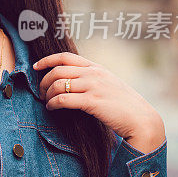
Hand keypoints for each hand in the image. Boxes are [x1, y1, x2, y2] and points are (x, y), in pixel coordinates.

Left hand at [34, 52, 163, 141]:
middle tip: (41, 92)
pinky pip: (63, 100)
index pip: (66, 57)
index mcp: (96, 68)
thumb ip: (92, 78)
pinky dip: (53, 104)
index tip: (36, 66)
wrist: (142, 119)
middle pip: (57, 71)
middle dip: (44, 81)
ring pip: (58, 85)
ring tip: (47, 102)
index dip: (47, 60)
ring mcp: (93, 86)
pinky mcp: (92, 101)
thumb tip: (72, 81)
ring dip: (47, 94)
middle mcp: (93, 74)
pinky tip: (52, 108)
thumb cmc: (124, 105)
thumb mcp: (109, 84)